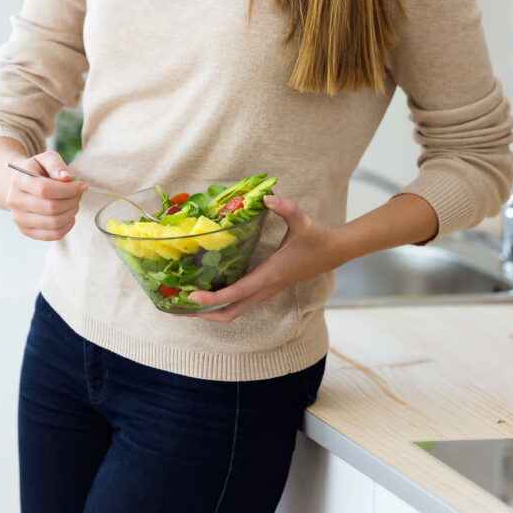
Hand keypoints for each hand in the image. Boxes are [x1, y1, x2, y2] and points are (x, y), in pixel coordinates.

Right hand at [5, 150, 87, 240]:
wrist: (23, 185)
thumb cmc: (38, 171)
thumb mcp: (46, 159)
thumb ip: (56, 164)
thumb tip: (67, 178)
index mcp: (19, 181)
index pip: (45, 189)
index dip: (68, 189)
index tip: (82, 185)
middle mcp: (15, 201)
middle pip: (51, 207)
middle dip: (72, 200)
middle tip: (79, 194)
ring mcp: (19, 219)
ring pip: (54, 223)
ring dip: (72, 213)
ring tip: (74, 203)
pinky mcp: (26, 231)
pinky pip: (53, 235)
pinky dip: (67, 226)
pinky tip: (69, 215)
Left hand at [189, 195, 335, 322]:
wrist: (332, 252)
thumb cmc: (315, 238)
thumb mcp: (302, 220)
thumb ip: (287, 207)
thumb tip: (268, 199)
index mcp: (269, 275)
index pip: (236, 293)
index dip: (213, 297)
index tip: (192, 295)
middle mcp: (265, 288)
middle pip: (231, 313)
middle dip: (205, 313)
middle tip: (179, 308)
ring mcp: (266, 291)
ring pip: (235, 311)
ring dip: (212, 311)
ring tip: (187, 302)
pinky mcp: (266, 288)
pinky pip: (240, 302)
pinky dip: (223, 303)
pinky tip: (209, 290)